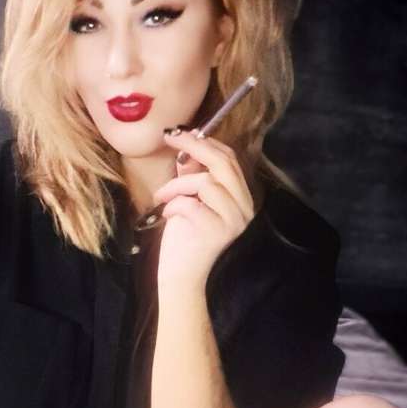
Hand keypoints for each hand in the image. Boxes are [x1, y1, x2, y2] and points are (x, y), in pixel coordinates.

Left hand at [153, 127, 254, 291]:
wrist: (181, 275)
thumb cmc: (184, 236)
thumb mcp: (189, 198)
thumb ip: (192, 174)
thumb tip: (187, 144)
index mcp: (241, 197)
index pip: (229, 159)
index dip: (203, 142)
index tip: (178, 132)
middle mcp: (244, 208)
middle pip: (223, 164)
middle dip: (193, 147)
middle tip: (169, 139)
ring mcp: (233, 220)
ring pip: (206, 183)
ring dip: (176, 186)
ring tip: (162, 197)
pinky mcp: (216, 231)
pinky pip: (190, 204)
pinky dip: (173, 205)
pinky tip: (167, 216)